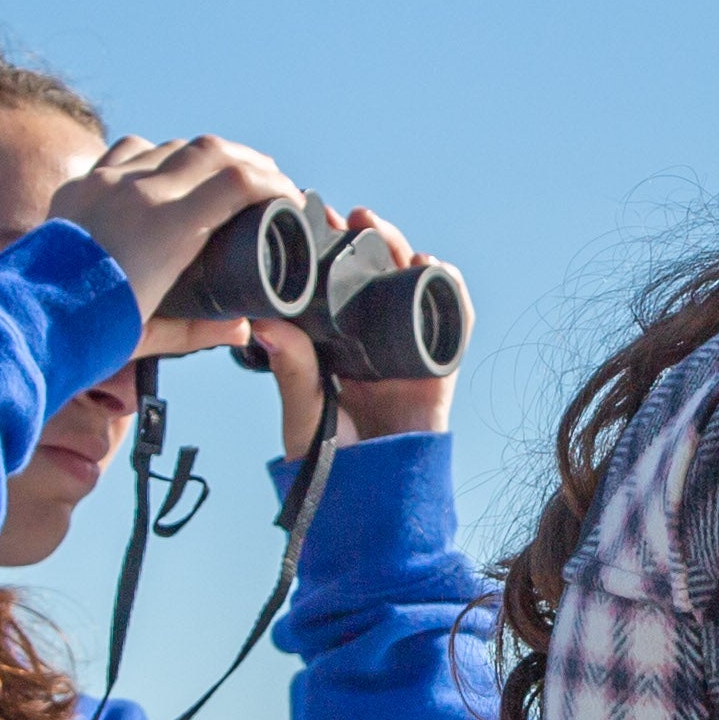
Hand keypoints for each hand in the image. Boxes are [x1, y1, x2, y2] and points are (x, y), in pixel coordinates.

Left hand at [52, 132, 299, 338]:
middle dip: (249, 160)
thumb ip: (202, 329)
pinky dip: (156, 155)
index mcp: (168, 225)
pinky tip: (162, 170)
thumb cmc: (90, 330)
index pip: (239, 180)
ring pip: (171, 145)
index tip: (289, 197)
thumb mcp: (153, 334)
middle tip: (268, 178)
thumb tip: (241, 329)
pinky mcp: (82, 183)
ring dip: (204, 155)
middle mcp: (140, 191)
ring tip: (220, 172)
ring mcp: (108, 181)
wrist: (24, 318)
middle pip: (212, 150)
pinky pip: (129, 151)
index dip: (274, 183)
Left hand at [247, 207, 459, 457]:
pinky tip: (431, 266)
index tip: (309, 219)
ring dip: (400, 250)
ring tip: (377, 228)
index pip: (335, 285)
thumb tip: (264, 323)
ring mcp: (408, 351)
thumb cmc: (332, 466)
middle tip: (344, 214)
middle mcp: (371, 342)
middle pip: (375, 275)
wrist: (375, 505)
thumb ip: (292, 369)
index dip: (327, 250)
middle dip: (364, 239)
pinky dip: (449, 290)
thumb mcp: (303, 411)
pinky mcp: (440, 368)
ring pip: (411, 285)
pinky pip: (454, 322)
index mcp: (336, 346)